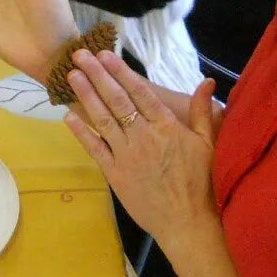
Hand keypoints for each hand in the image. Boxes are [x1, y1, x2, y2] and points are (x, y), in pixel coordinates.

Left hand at [63, 51, 219, 251]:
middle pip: (116, 100)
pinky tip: (68, 116)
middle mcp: (143, 136)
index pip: (140, 92)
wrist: (187, 222)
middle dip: (97, 75)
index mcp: (166, 126)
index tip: (106, 54)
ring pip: (103, 119)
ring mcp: (127, 155)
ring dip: (86, 96)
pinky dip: (81, 132)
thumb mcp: (208, 143)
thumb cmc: (200, 183)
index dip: (121, 72)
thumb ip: (202, 111)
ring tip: (72, 76)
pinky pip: (95, 148)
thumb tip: (207, 81)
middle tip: (80, 55)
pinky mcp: (115, 174)